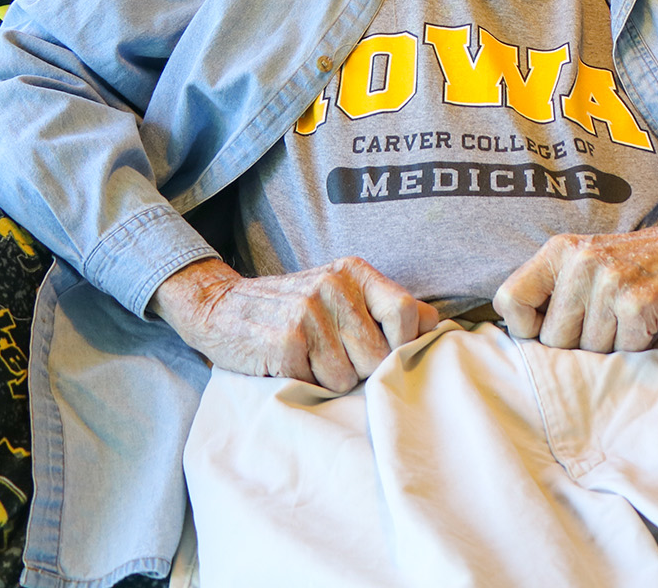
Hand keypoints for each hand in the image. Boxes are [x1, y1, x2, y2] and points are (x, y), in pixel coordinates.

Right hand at [149, 257, 438, 392]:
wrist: (219, 308)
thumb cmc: (291, 310)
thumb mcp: (341, 294)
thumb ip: (387, 307)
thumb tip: (439, 324)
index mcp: (354, 272)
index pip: (408, 311)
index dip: (402, 344)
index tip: (383, 354)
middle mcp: (333, 285)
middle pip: (380, 355)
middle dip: (360, 369)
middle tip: (331, 357)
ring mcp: (308, 312)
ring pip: (350, 376)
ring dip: (331, 380)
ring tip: (309, 360)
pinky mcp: (284, 341)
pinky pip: (319, 384)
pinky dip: (306, 385)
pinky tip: (288, 365)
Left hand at [494, 210, 657, 352]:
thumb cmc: (643, 263)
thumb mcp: (590, 260)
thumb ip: (555, 288)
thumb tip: (518, 334)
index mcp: (561, 250)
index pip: (510, 300)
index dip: (527, 328)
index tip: (552, 328)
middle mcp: (582, 261)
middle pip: (553, 339)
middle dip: (580, 343)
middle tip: (609, 320)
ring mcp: (611, 281)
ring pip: (589, 350)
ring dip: (613, 344)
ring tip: (632, 316)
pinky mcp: (639, 303)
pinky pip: (623, 351)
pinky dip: (639, 344)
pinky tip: (652, 319)